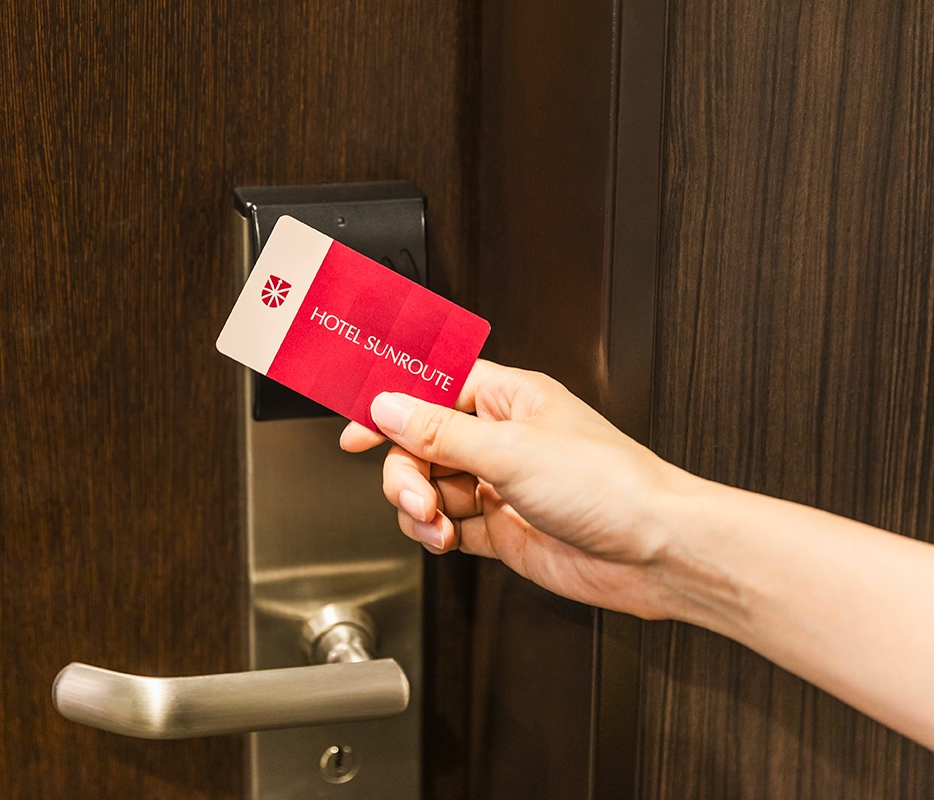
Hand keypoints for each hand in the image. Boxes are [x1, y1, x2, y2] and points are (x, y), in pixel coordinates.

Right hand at [340, 359, 700, 619]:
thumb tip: (388, 406)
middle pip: (420, 444)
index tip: (356, 428)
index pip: (431, 387)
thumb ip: (440, 433)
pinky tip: (446, 540)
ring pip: (429, 487)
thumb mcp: (512, 451)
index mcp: (508, 397)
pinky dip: (435, 534)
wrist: (657, 552)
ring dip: (419, 508)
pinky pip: (446, 525)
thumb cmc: (613, 486)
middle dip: (406, 472)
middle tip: (416, 497)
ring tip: (436, 525)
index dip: (390, 405)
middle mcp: (502, 438)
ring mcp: (500, 484)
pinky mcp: (502, 528)